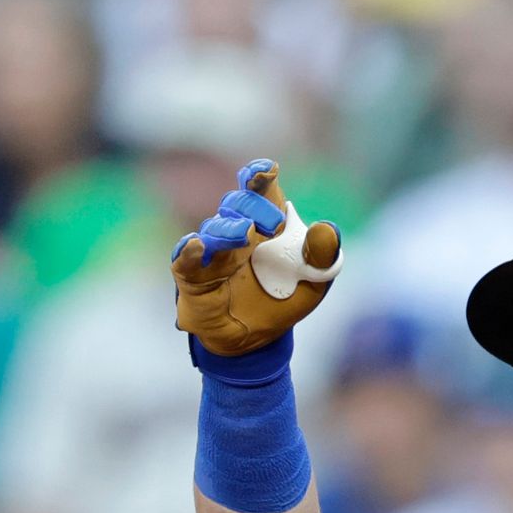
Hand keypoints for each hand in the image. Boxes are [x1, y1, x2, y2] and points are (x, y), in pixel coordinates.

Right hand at [173, 161, 341, 355]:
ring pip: (214, 229)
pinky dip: (189, 251)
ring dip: (228, 228)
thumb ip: (323, 257)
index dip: (260, 177)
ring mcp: (211, 252)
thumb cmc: (281, 301)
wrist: (256, 341)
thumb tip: (327, 229)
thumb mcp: (314, 283)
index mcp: (265, 224)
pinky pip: (185, 259)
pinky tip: (197, 245)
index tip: (268, 171)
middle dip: (253, 206)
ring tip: (244, 232)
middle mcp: (235, 230)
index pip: (259, 191)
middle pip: (237, 204)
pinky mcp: (193, 277)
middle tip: (273, 224)